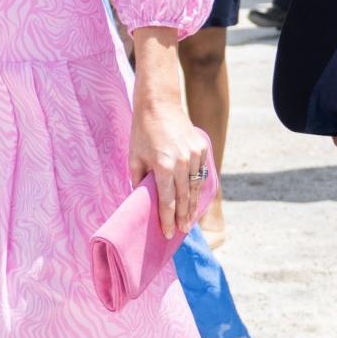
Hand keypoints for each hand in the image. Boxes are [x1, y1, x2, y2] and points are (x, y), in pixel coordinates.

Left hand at [129, 100, 207, 239]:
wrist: (159, 104)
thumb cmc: (142, 132)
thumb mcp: (134, 157)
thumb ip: (138, 181)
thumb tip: (141, 200)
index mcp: (163, 166)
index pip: (167, 200)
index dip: (167, 219)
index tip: (168, 234)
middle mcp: (182, 162)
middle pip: (184, 198)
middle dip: (182, 217)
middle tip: (182, 232)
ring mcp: (195, 155)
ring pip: (196, 187)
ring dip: (192, 206)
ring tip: (189, 221)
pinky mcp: (202, 148)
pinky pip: (201, 174)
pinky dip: (198, 187)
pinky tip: (194, 199)